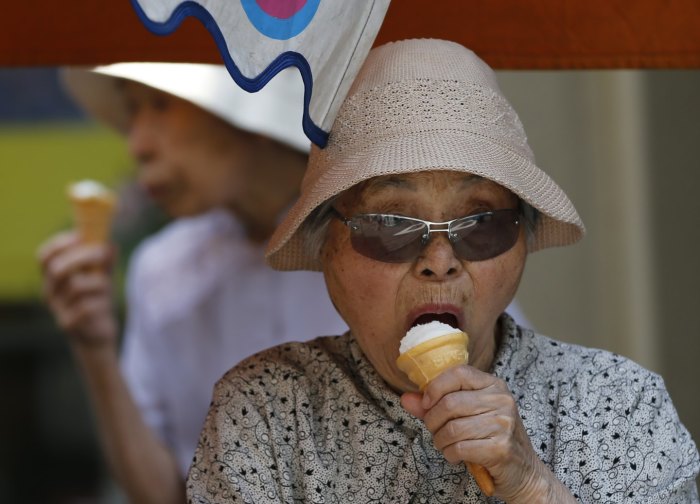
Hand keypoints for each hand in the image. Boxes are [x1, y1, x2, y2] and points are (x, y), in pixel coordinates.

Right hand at [38, 231, 117, 349]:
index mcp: (53, 277)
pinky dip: (100, 301)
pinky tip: (104, 305)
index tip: (80, 236)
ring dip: (99, 282)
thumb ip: (106, 261)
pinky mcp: (68, 324)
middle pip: (59, 269)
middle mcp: (50, 292)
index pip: (44, 257)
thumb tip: (111, 245)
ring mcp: (57, 309)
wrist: (98, 334)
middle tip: (103, 253)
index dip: (59, 244)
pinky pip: (86, 306)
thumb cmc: (98, 299)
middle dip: (84, 257)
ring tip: (108, 287)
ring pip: (77, 286)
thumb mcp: (103, 276)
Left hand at [400, 365, 574, 502]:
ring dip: (440, 441)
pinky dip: (450, 454)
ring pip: (452, 428)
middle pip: (450, 403)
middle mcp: (501, 400)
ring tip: (445, 444)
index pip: (459, 372)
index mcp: (494, 385)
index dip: (436, 387)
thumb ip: (435, 405)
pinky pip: (460, 448)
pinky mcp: (500, 448)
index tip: (427, 403)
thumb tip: (406, 398)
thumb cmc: (490, 438)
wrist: (523, 471)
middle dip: (433, 421)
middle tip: (435, 430)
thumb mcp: (467, 415)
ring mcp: (503, 424)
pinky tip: (456, 455)